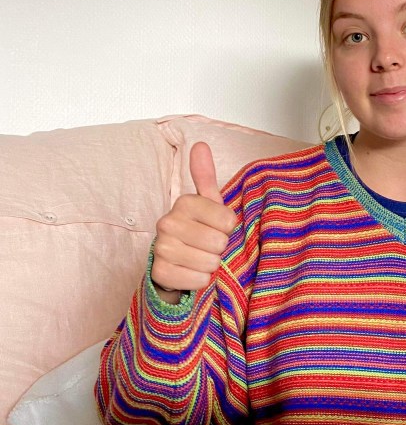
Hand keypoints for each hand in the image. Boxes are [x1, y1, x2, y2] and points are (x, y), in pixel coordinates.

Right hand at [150, 142, 236, 293]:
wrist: (173, 262)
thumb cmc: (197, 230)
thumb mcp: (206, 203)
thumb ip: (205, 176)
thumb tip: (200, 144)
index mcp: (183, 203)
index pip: (228, 220)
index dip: (227, 228)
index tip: (216, 227)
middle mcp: (167, 223)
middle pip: (219, 243)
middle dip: (219, 248)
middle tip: (207, 245)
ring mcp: (161, 248)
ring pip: (210, 263)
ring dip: (210, 265)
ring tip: (200, 258)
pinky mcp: (160, 273)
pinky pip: (198, 280)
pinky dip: (200, 280)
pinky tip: (191, 271)